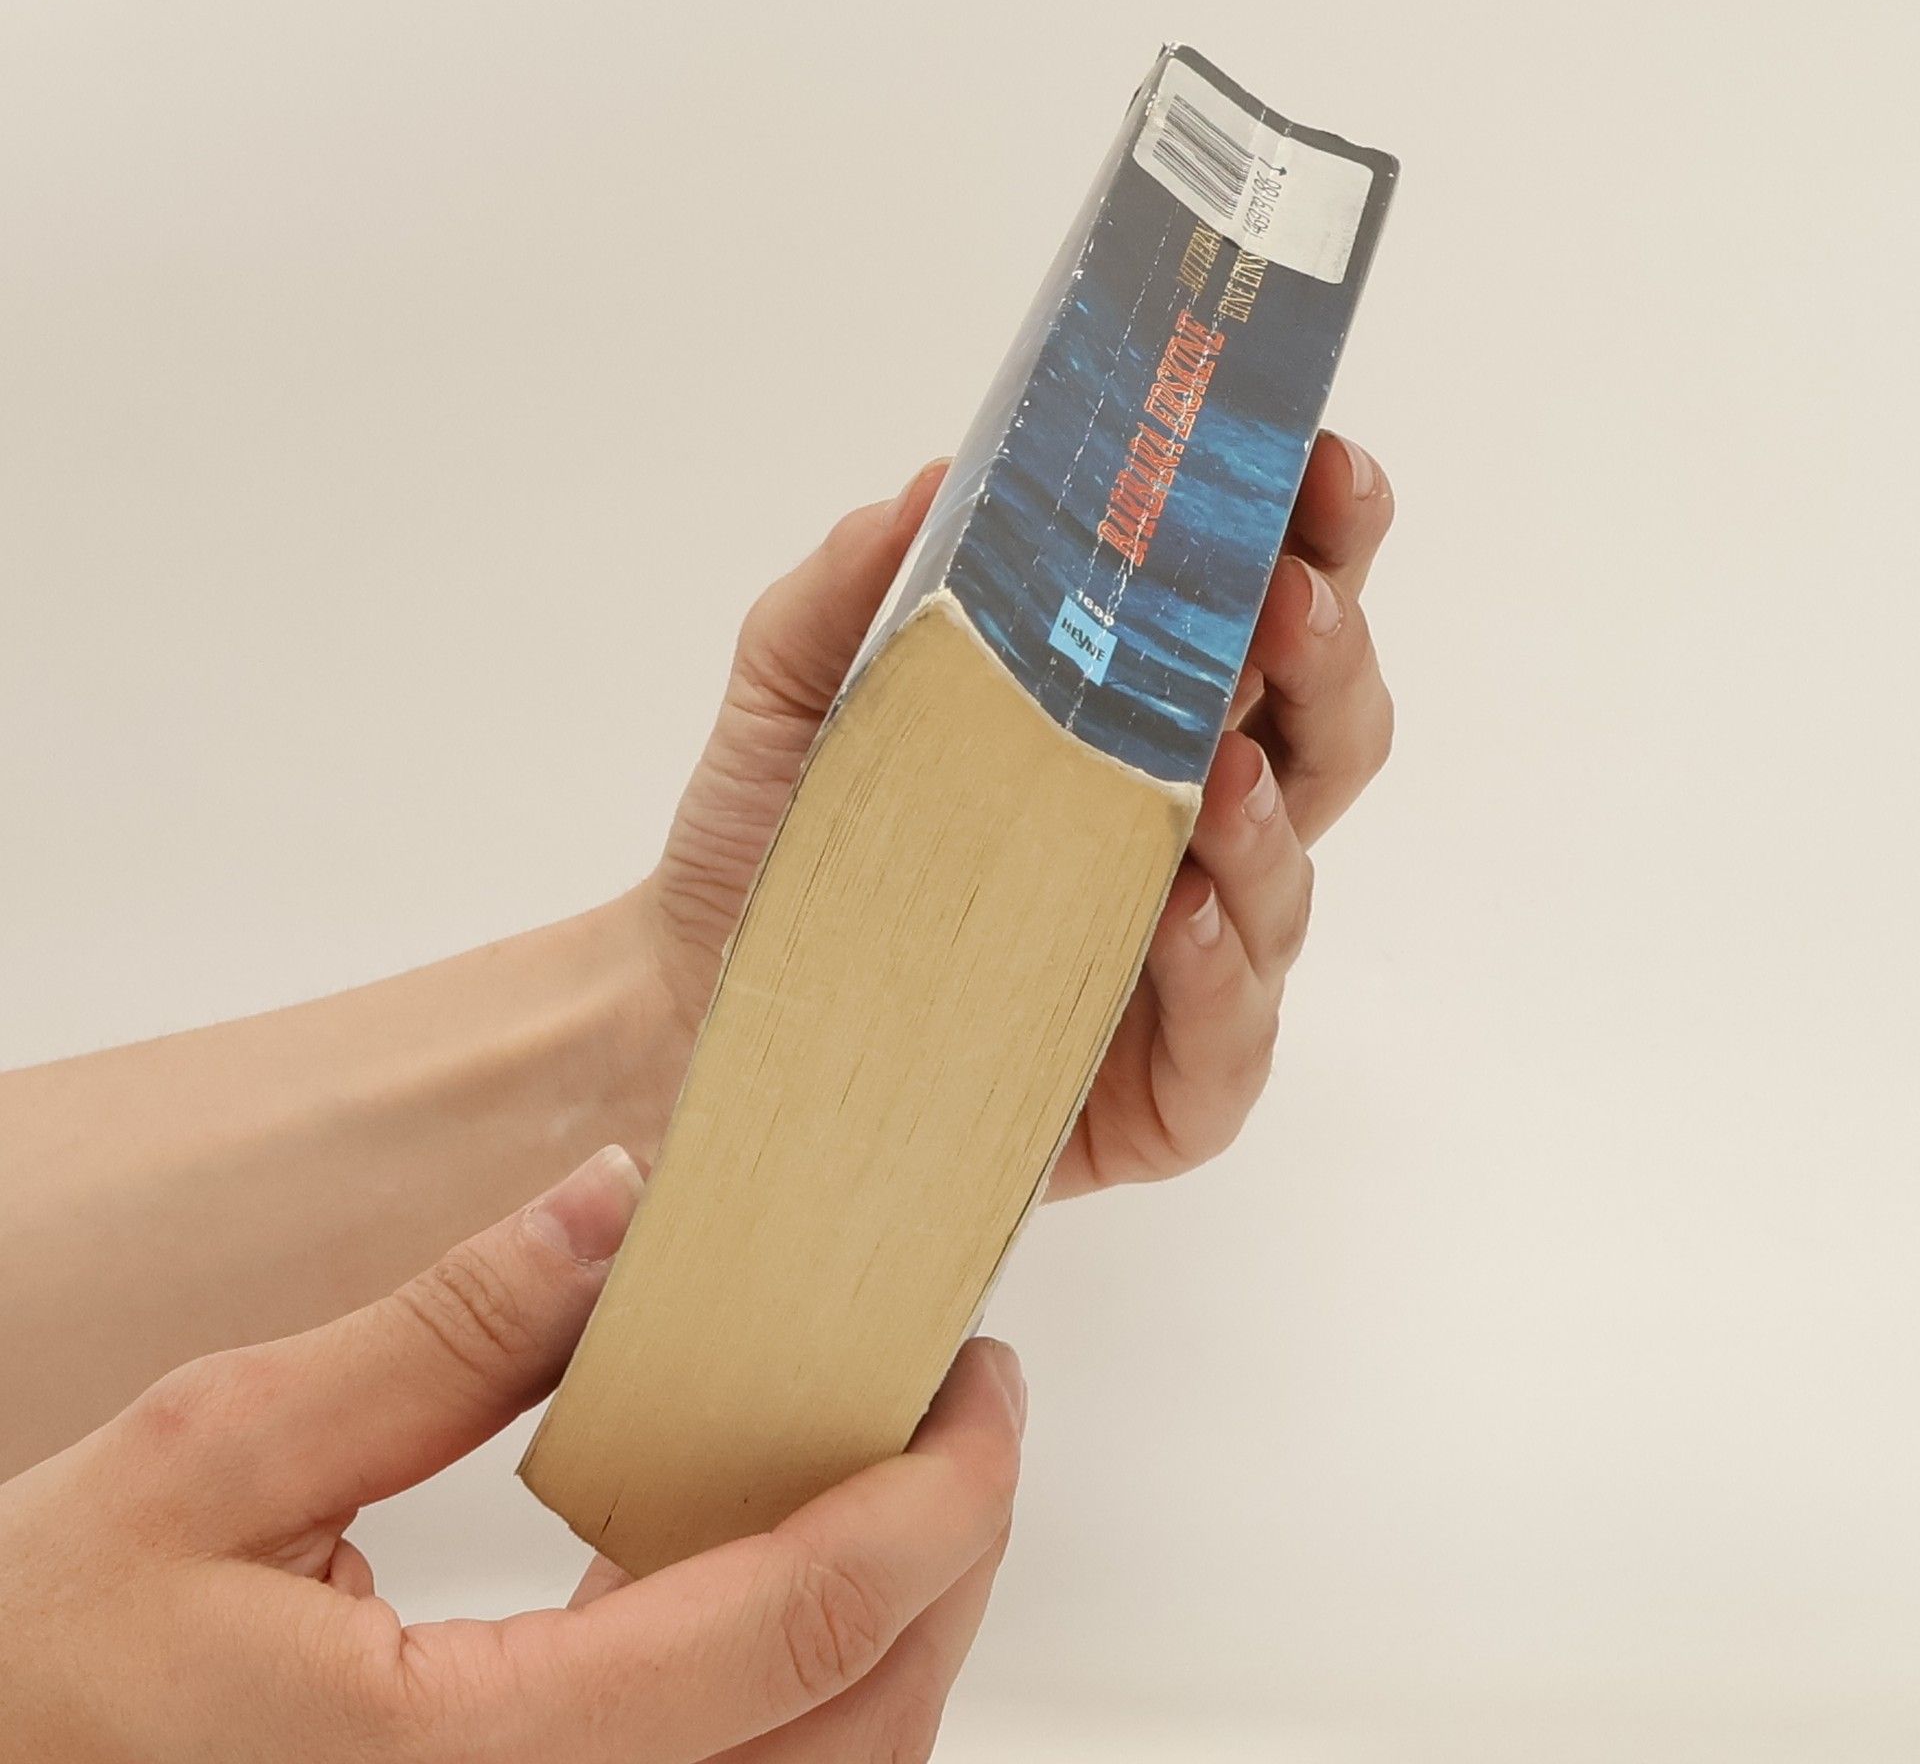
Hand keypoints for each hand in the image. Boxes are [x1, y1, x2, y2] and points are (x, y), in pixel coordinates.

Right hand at [0, 1148, 1024, 1762]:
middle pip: (855, 1734)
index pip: (792, 1633)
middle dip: (953, 1560)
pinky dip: (802, 1694)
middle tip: (967, 1410)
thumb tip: (618, 1204)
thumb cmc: (37, 1663)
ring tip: (897, 1476)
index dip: (932, 1500)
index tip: (983, 1386)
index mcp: (466, 1762)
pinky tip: (763, 1571)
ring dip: (898, 1637)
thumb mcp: (214, 1454)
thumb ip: (441, 1330)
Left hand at [640, 432, 1395, 1196]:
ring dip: (1273, 821)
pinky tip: (1177, 920)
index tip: (1319, 466)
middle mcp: (1180, 836)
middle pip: (1322, 739)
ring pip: (1289, 886)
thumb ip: (853, 586)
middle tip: (1292, 601)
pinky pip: (1231, 1041)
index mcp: (1128, 724)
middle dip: (1333, 660)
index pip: (1256, 622)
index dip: (1311, 540)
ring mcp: (1182, 967)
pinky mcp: (1158, 1091)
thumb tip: (938, 482)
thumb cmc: (778, 842)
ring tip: (1224, 771)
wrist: (702, 1012)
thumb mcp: (792, 692)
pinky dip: (1222, 978)